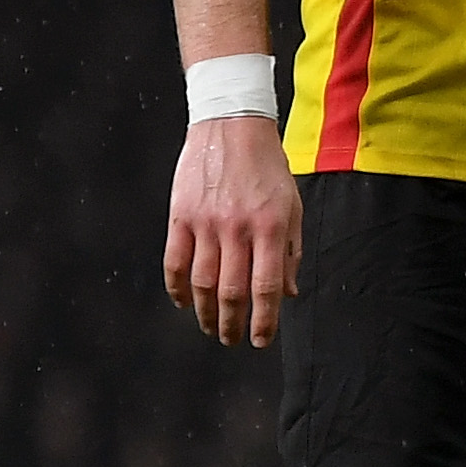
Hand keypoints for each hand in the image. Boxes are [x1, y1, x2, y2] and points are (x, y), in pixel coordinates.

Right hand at [164, 113, 303, 347]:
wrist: (231, 126)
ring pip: (200, 282)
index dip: (264, 319)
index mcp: (270, 227)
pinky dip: (177, 287)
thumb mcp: (291, 206)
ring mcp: (205, 223)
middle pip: (230, 291)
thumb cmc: (268, 168)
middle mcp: (237, 228)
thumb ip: (290, 251)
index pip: (266, 286)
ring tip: (211, 327)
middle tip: (233, 340)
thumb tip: (287, 294)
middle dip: (232, 323)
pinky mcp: (180, 215)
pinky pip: (174, 261)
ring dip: (205, 312)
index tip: (262, 340)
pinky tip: (183, 302)